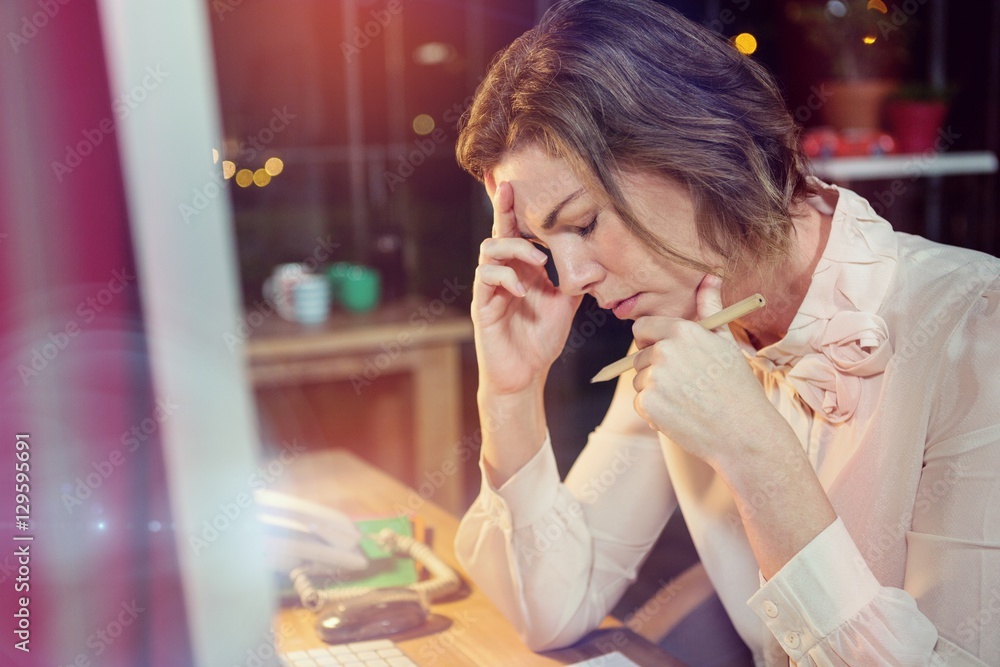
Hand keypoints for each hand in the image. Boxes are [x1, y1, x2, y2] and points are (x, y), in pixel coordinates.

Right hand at [473, 178, 582, 395]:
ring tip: (538, 260)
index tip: (515, 180)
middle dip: (503, 208)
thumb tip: (598, 261)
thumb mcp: (564, 305)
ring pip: (489, 250)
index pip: (516, 231)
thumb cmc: (540, 340)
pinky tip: (522, 288)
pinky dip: (505, 277)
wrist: (525, 375)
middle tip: (511, 188)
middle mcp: (503, 273)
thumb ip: (574, 281)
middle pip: (498, 231)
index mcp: (521, 269)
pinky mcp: (482, 306)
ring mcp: (490, 288)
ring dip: (514, 248)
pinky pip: (486, 279)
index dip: (513, 207)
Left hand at [630, 274, 781, 469]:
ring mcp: (654, 378)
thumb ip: (710, 308)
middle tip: (687, 385)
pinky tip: (681, 415)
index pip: (642, 327)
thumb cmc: (737, 387)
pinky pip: (640, 402)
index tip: (666, 354)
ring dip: (655, 391)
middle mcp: (664, 351)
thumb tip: (710, 276)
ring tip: (687, 400)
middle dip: (655, 369)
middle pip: (639, 356)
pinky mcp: (647, 404)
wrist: (744, 433)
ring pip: (640, 380)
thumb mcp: (725, 342)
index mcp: (682, 332)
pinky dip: (654, 411)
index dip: (652, 341)